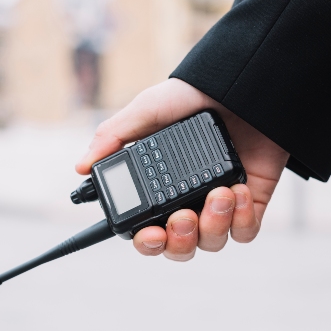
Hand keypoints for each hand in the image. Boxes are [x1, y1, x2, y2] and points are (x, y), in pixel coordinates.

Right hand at [76, 78, 288, 260]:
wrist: (243, 83)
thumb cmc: (193, 95)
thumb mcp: (146, 111)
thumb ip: (113, 137)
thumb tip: (80, 166)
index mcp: (159, 187)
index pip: (147, 230)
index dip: (147, 242)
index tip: (150, 233)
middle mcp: (187, 201)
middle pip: (178, 248)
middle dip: (180, 240)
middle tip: (183, 217)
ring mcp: (219, 204)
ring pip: (210, 243)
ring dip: (212, 225)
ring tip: (218, 194)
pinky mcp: (249, 203)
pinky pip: (244, 232)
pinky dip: (240, 220)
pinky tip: (236, 191)